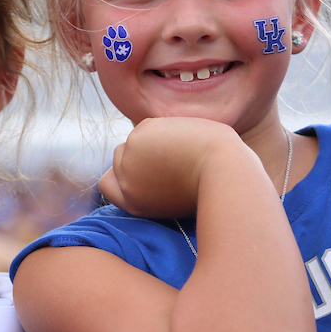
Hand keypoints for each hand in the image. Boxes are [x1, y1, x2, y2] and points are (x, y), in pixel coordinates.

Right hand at [100, 117, 241, 217]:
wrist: (222, 169)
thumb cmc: (209, 186)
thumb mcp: (171, 197)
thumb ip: (148, 185)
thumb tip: (143, 164)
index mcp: (133, 203)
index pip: (108, 184)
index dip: (122, 173)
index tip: (142, 170)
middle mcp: (125, 183)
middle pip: (119, 159)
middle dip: (139, 155)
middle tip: (171, 159)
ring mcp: (128, 159)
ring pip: (133, 140)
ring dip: (151, 141)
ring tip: (181, 151)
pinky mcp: (137, 136)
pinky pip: (146, 128)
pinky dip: (162, 130)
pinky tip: (182, 139)